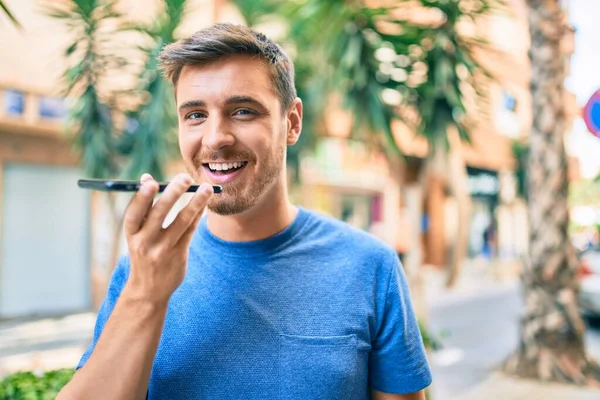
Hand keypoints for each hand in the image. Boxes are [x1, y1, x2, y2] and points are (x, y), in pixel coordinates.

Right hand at [122, 173, 212, 304]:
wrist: (148, 290)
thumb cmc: (143, 252)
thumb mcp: (137, 234)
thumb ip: (143, 208)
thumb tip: (147, 177)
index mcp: (131, 235)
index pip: (134, 213)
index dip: (141, 198)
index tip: (151, 182)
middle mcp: (144, 242)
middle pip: (159, 214)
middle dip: (173, 194)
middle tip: (185, 178)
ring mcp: (163, 250)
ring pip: (181, 221)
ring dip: (196, 202)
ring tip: (207, 188)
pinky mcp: (178, 255)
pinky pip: (191, 230)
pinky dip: (198, 214)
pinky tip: (204, 202)